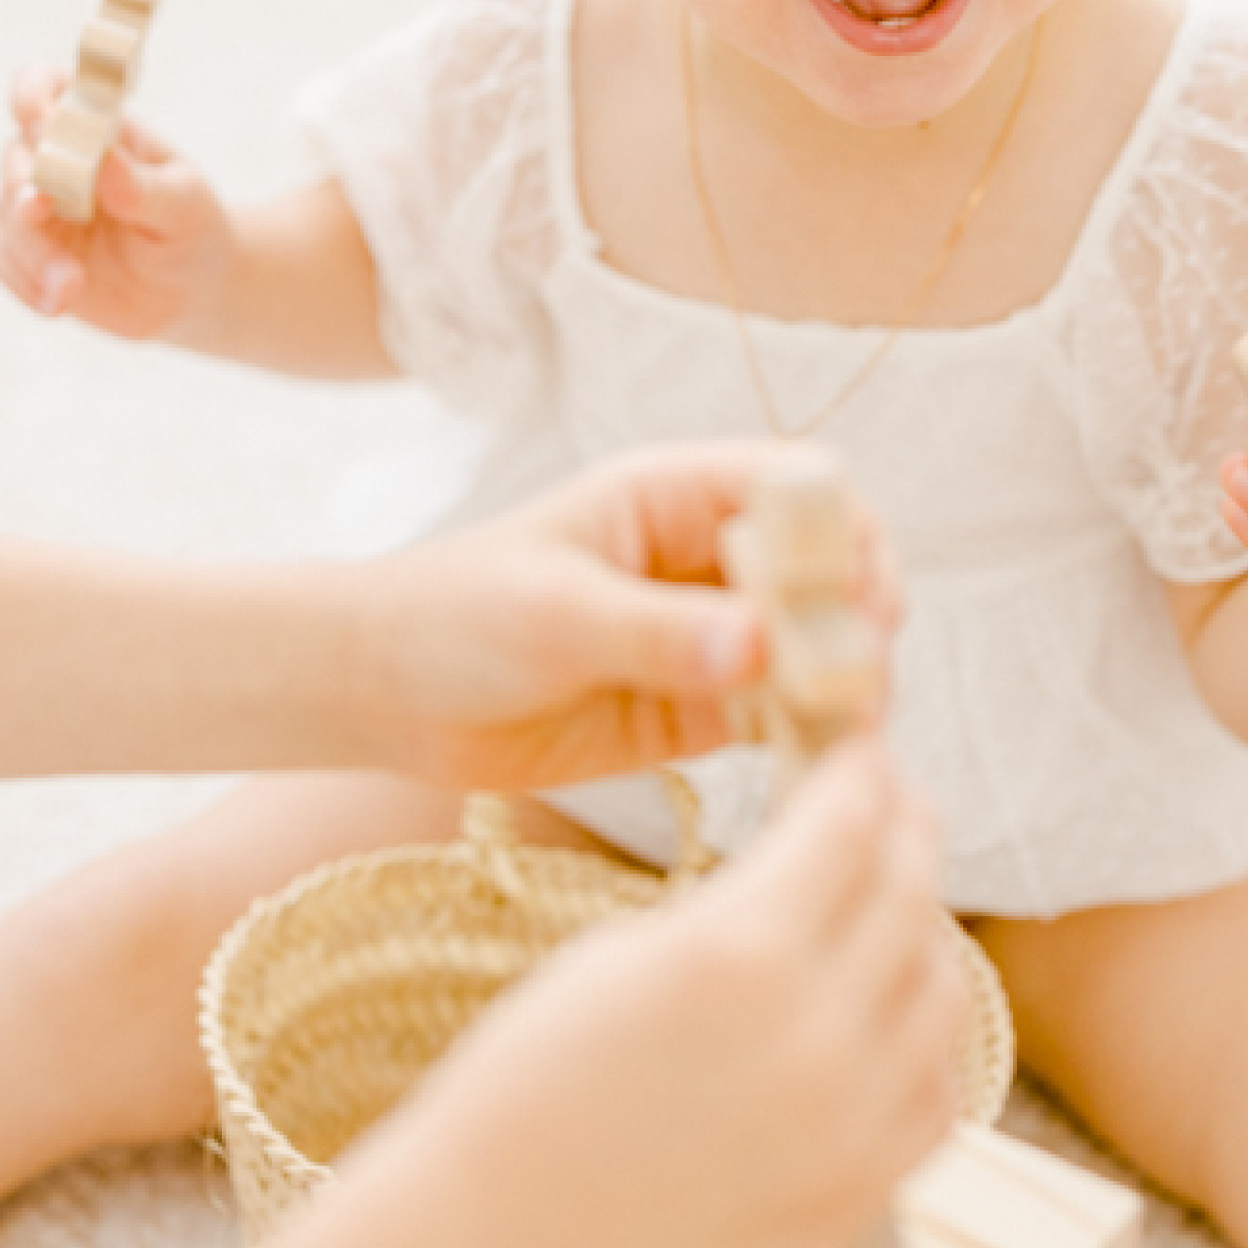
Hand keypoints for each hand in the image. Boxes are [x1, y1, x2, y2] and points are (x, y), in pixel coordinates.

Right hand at [0, 61, 235, 340]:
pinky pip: (3, 261)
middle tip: (39, 208)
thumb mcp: (184, 206)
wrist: (191, 291)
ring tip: (72, 285)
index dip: (35, 94)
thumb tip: (102, 159)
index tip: (43, 119)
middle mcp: (55, 161)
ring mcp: (37, 209)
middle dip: (21, 181)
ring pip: (6, 216)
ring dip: (32, 250)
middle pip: (15, 156)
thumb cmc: (191, 229)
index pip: (46, 89)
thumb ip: (142, 186)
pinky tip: (59, 304)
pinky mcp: (27, 254)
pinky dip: (24, 283)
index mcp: (96, 129)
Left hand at [349, 441, 903, 790]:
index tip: (861, 588)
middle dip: (856, 614)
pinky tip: (823, 761)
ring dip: (841, 681)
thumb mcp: (555, 616)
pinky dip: (806, 734)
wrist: (385, 695)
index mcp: (672, 497)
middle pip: (821, 570)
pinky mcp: (695, 709)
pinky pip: (774, 716)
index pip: (791, 487)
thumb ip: (657, 632)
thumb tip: (759, 644)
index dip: (841, 529)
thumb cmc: (455, 616)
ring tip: (852, 726)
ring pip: (808, 648)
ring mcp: (705, 635)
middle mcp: (704, 560)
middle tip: (862, 672)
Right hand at [392, 738, 962, 1247]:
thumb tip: (827, 849)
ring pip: (942, 992)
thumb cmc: (532, 1079)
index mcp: (741, 952)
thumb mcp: (631, 948)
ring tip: (886, 906)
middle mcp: (815, 1036)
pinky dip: (920, 1041)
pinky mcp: (858, 1196)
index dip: (862, 771)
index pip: (851, 822)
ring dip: (920, 932)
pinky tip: (882, 1014)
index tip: (862, 749)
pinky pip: (933, 1092)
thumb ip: (747, 898)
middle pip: (910, 893)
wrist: (495, 1247)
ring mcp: (848, 1128)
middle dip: (904, 829)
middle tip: (892, 804)